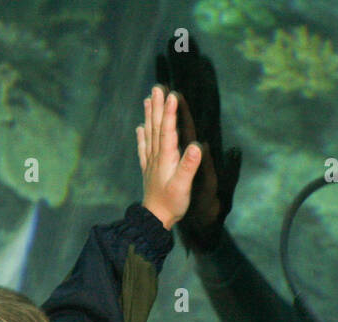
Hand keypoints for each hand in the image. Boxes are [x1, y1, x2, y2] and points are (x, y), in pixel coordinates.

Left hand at [155, 35, 241, 250]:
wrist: (154, 219)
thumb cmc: (171, 203)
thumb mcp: (183, 186)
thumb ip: (189, 165)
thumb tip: (197, 146)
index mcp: (166, 157)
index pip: (168, 130)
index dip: (170, 112)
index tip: (171, 94)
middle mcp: (157, 156)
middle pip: (156, 127)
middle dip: (158, 106)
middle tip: (157, 87)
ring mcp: (151, 162)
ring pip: (149, 133)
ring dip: (149, 116)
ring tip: (148, 99)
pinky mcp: (149, 169)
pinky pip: (144, 148)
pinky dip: (142, 136)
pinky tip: (140, 128)